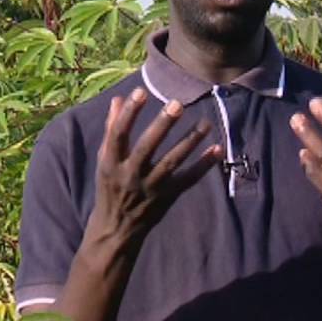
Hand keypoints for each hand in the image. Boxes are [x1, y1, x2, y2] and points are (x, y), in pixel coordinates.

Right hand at [89, 86, 222, 246]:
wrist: (116, 228)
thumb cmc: (110, 187)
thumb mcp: (104, 160)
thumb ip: (112, 130)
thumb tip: (118, 99)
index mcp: (111, 163)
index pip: (119, 134)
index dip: (129, 113)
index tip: (141, 92)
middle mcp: (130, 175)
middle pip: (147, 147)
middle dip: (162, 126)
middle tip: (177, 104)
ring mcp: (150, 188)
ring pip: (172, 162)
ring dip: (190, 142)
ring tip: (205, 123)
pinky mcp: (167, 197)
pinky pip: (189, 179)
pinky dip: (204, 165)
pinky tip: (217, 148)